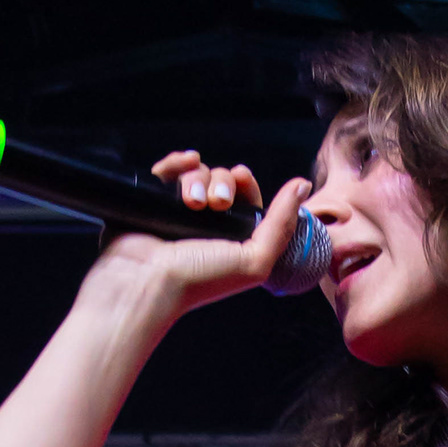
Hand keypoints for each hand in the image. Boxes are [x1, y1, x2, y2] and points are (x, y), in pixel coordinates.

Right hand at [74, 152, 313, 322]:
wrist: (145, 283)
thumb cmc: (198, 280)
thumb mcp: (254, 260)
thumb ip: (282, 224)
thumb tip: (302, 185)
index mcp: (232, 237)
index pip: (246, 197)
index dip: (246, 184)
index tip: (242, 179)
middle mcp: (206, 224)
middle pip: (222, 181)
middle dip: (222, 183)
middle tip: (217, 203)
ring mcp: (177, 212)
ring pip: (197, 174)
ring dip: (198, 179)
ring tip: (191, 202)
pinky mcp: (151, 202)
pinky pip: (168, 171)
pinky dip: (176, 163)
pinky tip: (183, 163)